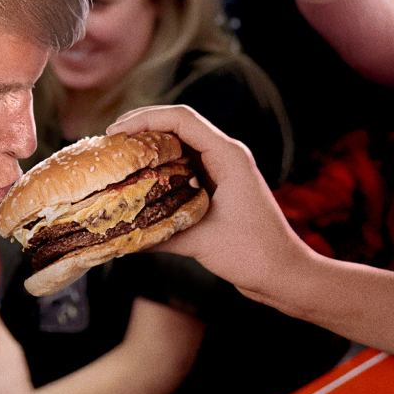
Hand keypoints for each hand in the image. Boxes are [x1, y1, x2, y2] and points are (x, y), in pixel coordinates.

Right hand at [106, 105, 311, 301]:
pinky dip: (159, 168)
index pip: (181, 119)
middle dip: (140, 128)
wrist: (284, 275)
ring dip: (149, 147)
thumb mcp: (200, 242)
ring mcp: (222, 170)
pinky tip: (138, 182)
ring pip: (179, 144)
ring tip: (118, 158)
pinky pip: (183, 166)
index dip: (144, 119)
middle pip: (177, 124)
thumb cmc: (253, 254)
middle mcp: (225, 156)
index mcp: (227, 156)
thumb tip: (118, 235)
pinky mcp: (218, 187)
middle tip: (109, 143)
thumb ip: (158, 234)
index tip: (114, 133)